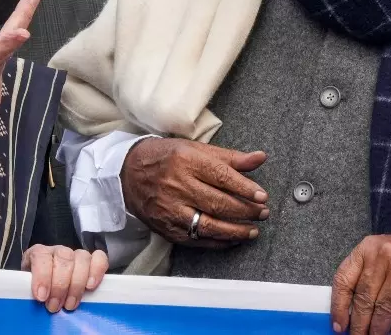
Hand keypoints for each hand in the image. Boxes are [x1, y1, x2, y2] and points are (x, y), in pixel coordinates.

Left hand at [22, 245, 108, 312]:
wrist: (48, 286)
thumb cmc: (38, 289)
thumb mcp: (29, 288)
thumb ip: (30, 290)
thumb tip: (36, 302)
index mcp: (38, 253)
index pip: (41, 256)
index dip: (42, 276)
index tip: (41, 296)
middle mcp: (58, 250)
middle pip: (64, 258)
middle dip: (60, 286)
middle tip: (55, 306)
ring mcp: (76, 254)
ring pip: (82, 258)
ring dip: (77, 284)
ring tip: (70, 304)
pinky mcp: (92, 260)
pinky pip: (99, 257)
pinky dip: (97, 271)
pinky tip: (90, 286)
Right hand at [121, 137, 268, 247]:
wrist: (128, 174)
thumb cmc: (166, 158)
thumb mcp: (195, 149)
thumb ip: (229, 157)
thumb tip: (260, 158)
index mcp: (186, 161)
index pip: (222, 176)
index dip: (245, 188)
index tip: (262, 196)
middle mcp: (177, 185)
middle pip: (218, 202)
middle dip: (245, 210)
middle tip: (263, 212)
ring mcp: (171, 209)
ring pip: (209, 225)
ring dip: (235, 231)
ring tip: (253, 230)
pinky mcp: (166, 228)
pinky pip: (196, 239)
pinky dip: (217, 242)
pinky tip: (232, 239)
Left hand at [330, 226, 390, 334]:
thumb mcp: (389, 255)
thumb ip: (370, 275)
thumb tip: (352, 308)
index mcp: (370, 247)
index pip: (345, 278)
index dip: (339, 305)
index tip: (338, 324)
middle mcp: (386, 254)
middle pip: (364, 298)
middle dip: (360, 324)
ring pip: (385, 307)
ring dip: (379, 329)